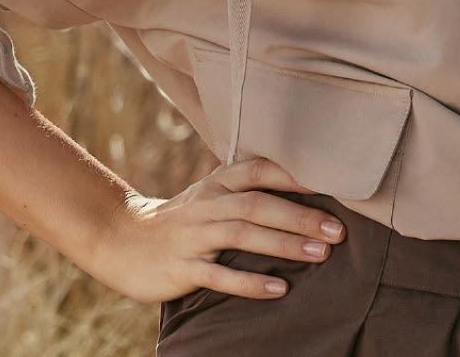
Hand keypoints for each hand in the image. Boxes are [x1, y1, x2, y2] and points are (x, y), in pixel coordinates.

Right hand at [77, 156, 347, 305]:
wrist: (121, 241)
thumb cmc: (183, 220)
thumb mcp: (212, 196)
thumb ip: (250, 191)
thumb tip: (308, 192)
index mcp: (217, 183)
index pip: (260, 170)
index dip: (296, 174)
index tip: (335, 182)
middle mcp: (207, 204)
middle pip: (257, 204)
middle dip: (300, 215)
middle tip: (338, 229)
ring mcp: (193, 236)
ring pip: (241, 235)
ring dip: (283, 244)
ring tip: (320, 254)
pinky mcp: (181, 268)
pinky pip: (218, 275)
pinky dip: (250, 282)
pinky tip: (278, 289)